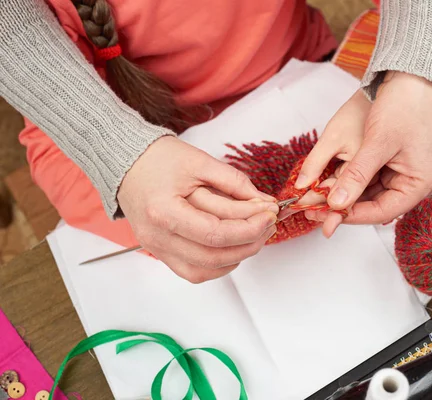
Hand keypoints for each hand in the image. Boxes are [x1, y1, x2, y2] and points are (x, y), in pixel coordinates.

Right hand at [117, 136, 279, 282]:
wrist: (126, 161)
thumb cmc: (158, 158)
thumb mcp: (200, 162)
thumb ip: (235, 183)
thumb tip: (263, 202)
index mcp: (163, 212)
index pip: (216, 233)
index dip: (249, 227)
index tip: (269, 214)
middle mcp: (157, 237)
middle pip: (213, 255)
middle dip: (249, 242)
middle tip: (268, 224)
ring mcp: (157, 248)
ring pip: (205, 270)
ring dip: (236, 257)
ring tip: (255, 236)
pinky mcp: (161, 252)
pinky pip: (193, 272)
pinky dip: (218, 265)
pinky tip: (234, 248)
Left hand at [297, 72, 431, 235]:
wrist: (413, 78)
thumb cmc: (403, 105)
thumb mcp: (376, 143)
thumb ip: (356, 176)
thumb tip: (335, 204)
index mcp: (421, 183)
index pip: (382, 212)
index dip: (351, 216)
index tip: (325, 217)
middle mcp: (418, 184)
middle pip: (377, 205)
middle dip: (346, 206)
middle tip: (315, 211)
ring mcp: (409, 175)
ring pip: (372, 194)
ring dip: (347, 195)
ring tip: (318, 199)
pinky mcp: (400, 166)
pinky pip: (374, 181)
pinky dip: (355, 182)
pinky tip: (333, 185)